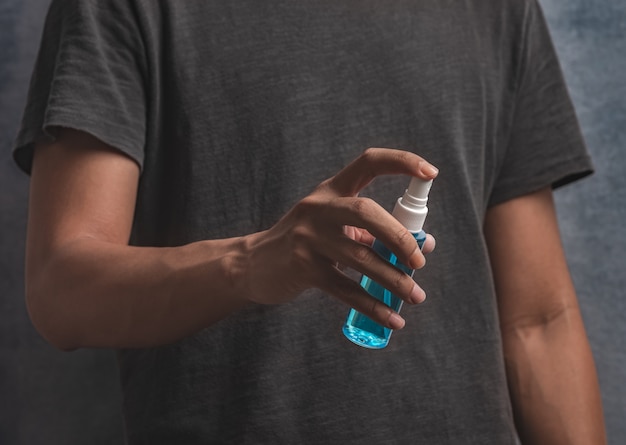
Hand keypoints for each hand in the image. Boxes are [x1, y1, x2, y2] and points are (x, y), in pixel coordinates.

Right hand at [239, 148, 437, 329]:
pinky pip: (346, 289)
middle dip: (399, 236)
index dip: (401, 162)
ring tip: (415, 296)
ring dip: (394, 280)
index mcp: (331, 190)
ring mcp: (309, 237)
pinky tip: (392, 318)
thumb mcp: (335, 226)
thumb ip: (375, 232)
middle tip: (419, 261)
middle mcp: (319, 207)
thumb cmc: (307, 243)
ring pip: (361, 258)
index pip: (369, 163)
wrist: (253, 264)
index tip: (430, 172)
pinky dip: (373, 306)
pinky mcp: (304, 268)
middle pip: (367, 212)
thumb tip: (425, 245)